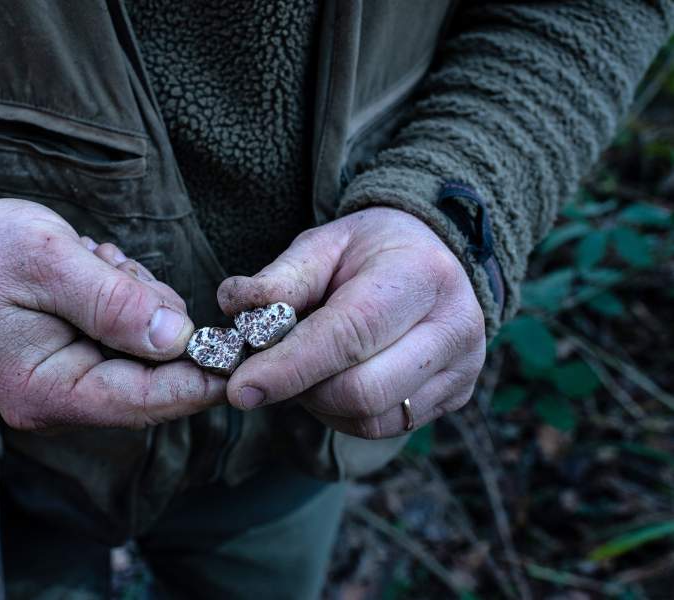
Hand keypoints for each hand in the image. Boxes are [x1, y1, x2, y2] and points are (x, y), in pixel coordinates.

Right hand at [0, 195, 224, 430]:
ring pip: (145, 347)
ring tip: (89, 263)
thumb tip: (177, 337)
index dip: (199, 379)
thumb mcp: (48, 261)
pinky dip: (123, 295)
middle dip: (154, 317)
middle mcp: (60, 399)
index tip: (240, 353)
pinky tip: (90, 269)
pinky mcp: (77, 357)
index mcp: (47, 390)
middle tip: (111, 267)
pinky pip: (129, 331)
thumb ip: (113, 302)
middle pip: (151, 375)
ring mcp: (68, 380)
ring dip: (135, 297)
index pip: (142, 401)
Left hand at [217, 207, 485, 438]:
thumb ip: (279, 278)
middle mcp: (454, 326)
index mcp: (420, 275)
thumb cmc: (369, 252)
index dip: (289, 367)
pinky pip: (384, 427)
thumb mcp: (322, 245)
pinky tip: (334, 381)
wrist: (431, 256)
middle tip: (273, 367)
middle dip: (302, 388)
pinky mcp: (456, 396)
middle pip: (361, 391)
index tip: (240, 388)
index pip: (348, 335)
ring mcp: (463, 367)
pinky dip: (343, 414)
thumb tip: (233, 306)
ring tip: (308, 367)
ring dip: (320, 403)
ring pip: (370, 418)